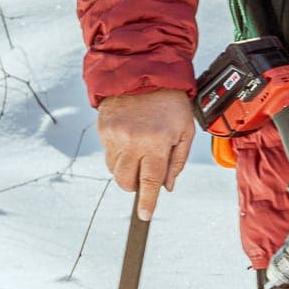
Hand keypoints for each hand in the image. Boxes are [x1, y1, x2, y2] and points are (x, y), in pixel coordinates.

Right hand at [96, 88, 194, 220]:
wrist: (145, 72)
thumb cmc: (170, 102)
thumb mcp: (185, 130)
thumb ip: (177, 161)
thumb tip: (167, 186)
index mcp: (157, 142)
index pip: (150, 181)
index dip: (147, 202)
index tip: (145, 215)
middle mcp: (134, 141)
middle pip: (127, 181)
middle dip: (134, 186)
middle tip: (144, 176)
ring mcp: (115, 135)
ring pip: (115, 170)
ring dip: (126, 170)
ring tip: (139, 151)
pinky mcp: (103, 128)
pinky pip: (108, 153)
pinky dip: (118, 153)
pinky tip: (129, 138)